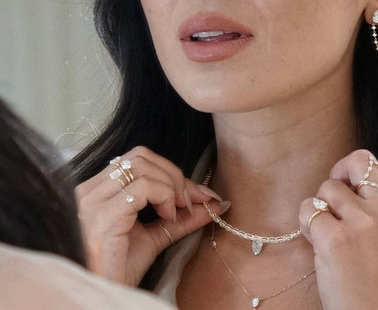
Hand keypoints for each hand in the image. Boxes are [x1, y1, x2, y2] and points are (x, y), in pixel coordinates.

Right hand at [76, 146, 227, 285]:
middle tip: (191, 200)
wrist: (103, 298)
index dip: (170, 171)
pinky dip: (164, 196)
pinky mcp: (103, 216)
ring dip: (171, 185)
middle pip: (140, 156)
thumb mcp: (154, 238)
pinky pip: (142, 188)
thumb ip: (180, 218)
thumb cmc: (118, 272)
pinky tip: (167, 216)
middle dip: (173, 174)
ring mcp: (93, 201)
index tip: (198, 193)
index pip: (138, 160)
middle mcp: (90, 190)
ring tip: (177, 211)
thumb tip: (213, 203)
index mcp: (98, 191)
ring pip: (141, 166)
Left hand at [299, 149, 377, 309]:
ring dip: (321, 207)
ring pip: (328, 187)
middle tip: (333, 198)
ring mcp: (364, 223)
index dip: (359, 188)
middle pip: (358, 162)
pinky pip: (309, 209)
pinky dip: (306, 223)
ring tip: (327, 233)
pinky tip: (316, 243)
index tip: (354, 205)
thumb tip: (347, 187)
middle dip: (340, 174)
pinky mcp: (336, 238)